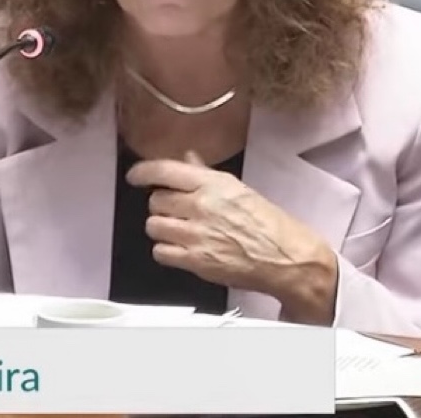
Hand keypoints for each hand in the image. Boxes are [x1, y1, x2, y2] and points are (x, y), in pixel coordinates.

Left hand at [126, 151, 338, 324]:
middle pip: (155, 200)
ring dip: (162, 227)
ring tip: (178, 229)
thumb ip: (205, 174)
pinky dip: (166, 250)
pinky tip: (181, 247)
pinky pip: (160, 252)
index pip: (164, 170)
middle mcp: (201, 206)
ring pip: (154, 226)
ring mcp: (196, 235)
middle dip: (162, 204)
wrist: (285, 257)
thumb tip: (187, 158)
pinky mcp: (195, 261)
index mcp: (212, 184)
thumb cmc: (267, 222)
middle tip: (175, 209)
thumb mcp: (237, 189)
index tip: (135, 175)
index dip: (143, 172)